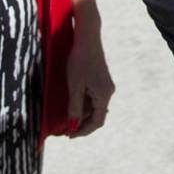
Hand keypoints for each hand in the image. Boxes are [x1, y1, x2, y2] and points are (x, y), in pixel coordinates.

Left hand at [64, 9, 114, 137]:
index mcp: (104, 95)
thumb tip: (73, 126)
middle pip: (97, 115)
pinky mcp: (100, 79)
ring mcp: (105, 85)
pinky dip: (83, 104)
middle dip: (82, 124)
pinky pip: (93, 97)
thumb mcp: (75, 86)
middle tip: (65, 130)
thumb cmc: (80, 60)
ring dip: (82, 114)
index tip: (69, 136)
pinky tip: (72, 104)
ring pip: (95, 107)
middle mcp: (108, 91)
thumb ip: (75, 108)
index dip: (83, 131)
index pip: (97, 121)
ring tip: (66, 119)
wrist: (87, 38)